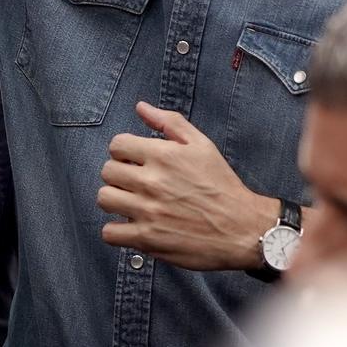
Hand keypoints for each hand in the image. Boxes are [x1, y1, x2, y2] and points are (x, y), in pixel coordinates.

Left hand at [98, 102, 274, 270]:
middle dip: (119, 174)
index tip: (134, 161)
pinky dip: (116, 230)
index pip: (117, 145)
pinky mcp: (147, 239)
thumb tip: (140, 107)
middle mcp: (152, 182)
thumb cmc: (222, 185)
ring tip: (131, 202)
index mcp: (163, 156)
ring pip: (104, 198)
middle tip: (135, 182)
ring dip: (115, 199)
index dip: (123, 151)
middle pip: (107, 171)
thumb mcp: (201, 145)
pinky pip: (109, 233)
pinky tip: (132, 225)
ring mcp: (148, 212)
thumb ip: (169, 122)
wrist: (241, 228)